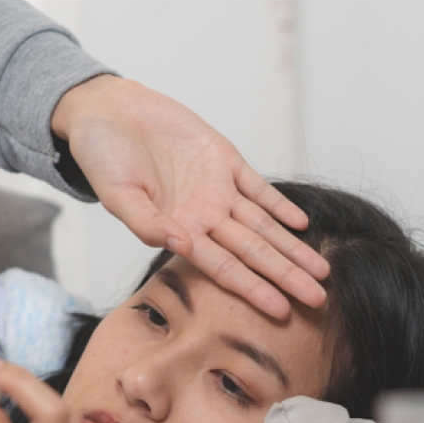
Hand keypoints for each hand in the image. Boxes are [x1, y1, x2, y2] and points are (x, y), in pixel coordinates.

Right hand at [52, 75, 329, 317]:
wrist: (108, 111)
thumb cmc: (102, 156)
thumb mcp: (116, 193)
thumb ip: (145, 222)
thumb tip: (180, 245)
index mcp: (177, 230)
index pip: (223, 268)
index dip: (253, 289)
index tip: (280, 310)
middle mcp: (202, 216)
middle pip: (253, 252)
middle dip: (285, 276)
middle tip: (318, 300)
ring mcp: (216, 189)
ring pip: (263, 225)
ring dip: (291, 247)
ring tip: (320, 271)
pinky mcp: (224, 158)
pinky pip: (258, 186)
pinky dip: (279, 204)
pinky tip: (300, 224)